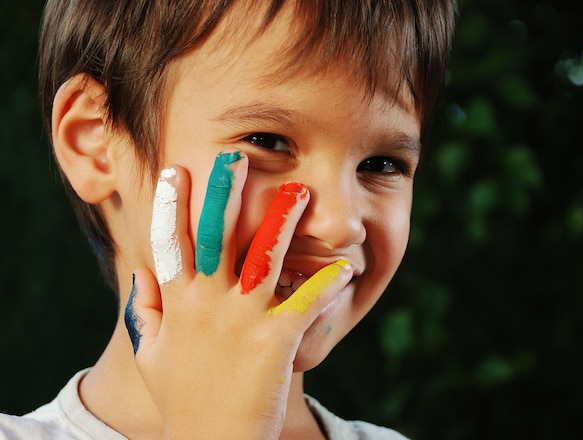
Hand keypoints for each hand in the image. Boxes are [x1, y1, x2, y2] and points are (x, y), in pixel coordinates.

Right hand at [124, 151, 352, 438]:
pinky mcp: (275, 343)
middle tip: (236, 159)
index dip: (173, 205)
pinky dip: (327, 283)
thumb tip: (139, 274)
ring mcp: (242, 322)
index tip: (178, 170)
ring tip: (302, 192)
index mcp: (178, 304)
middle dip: (225, 195)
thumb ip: (144, 310)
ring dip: (284, 223)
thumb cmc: (182, 399)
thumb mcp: (152, 353)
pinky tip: (345, 267)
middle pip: (216, 238)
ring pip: (264, 259)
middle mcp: (208, 305)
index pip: (171, 243)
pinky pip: (306, 303)